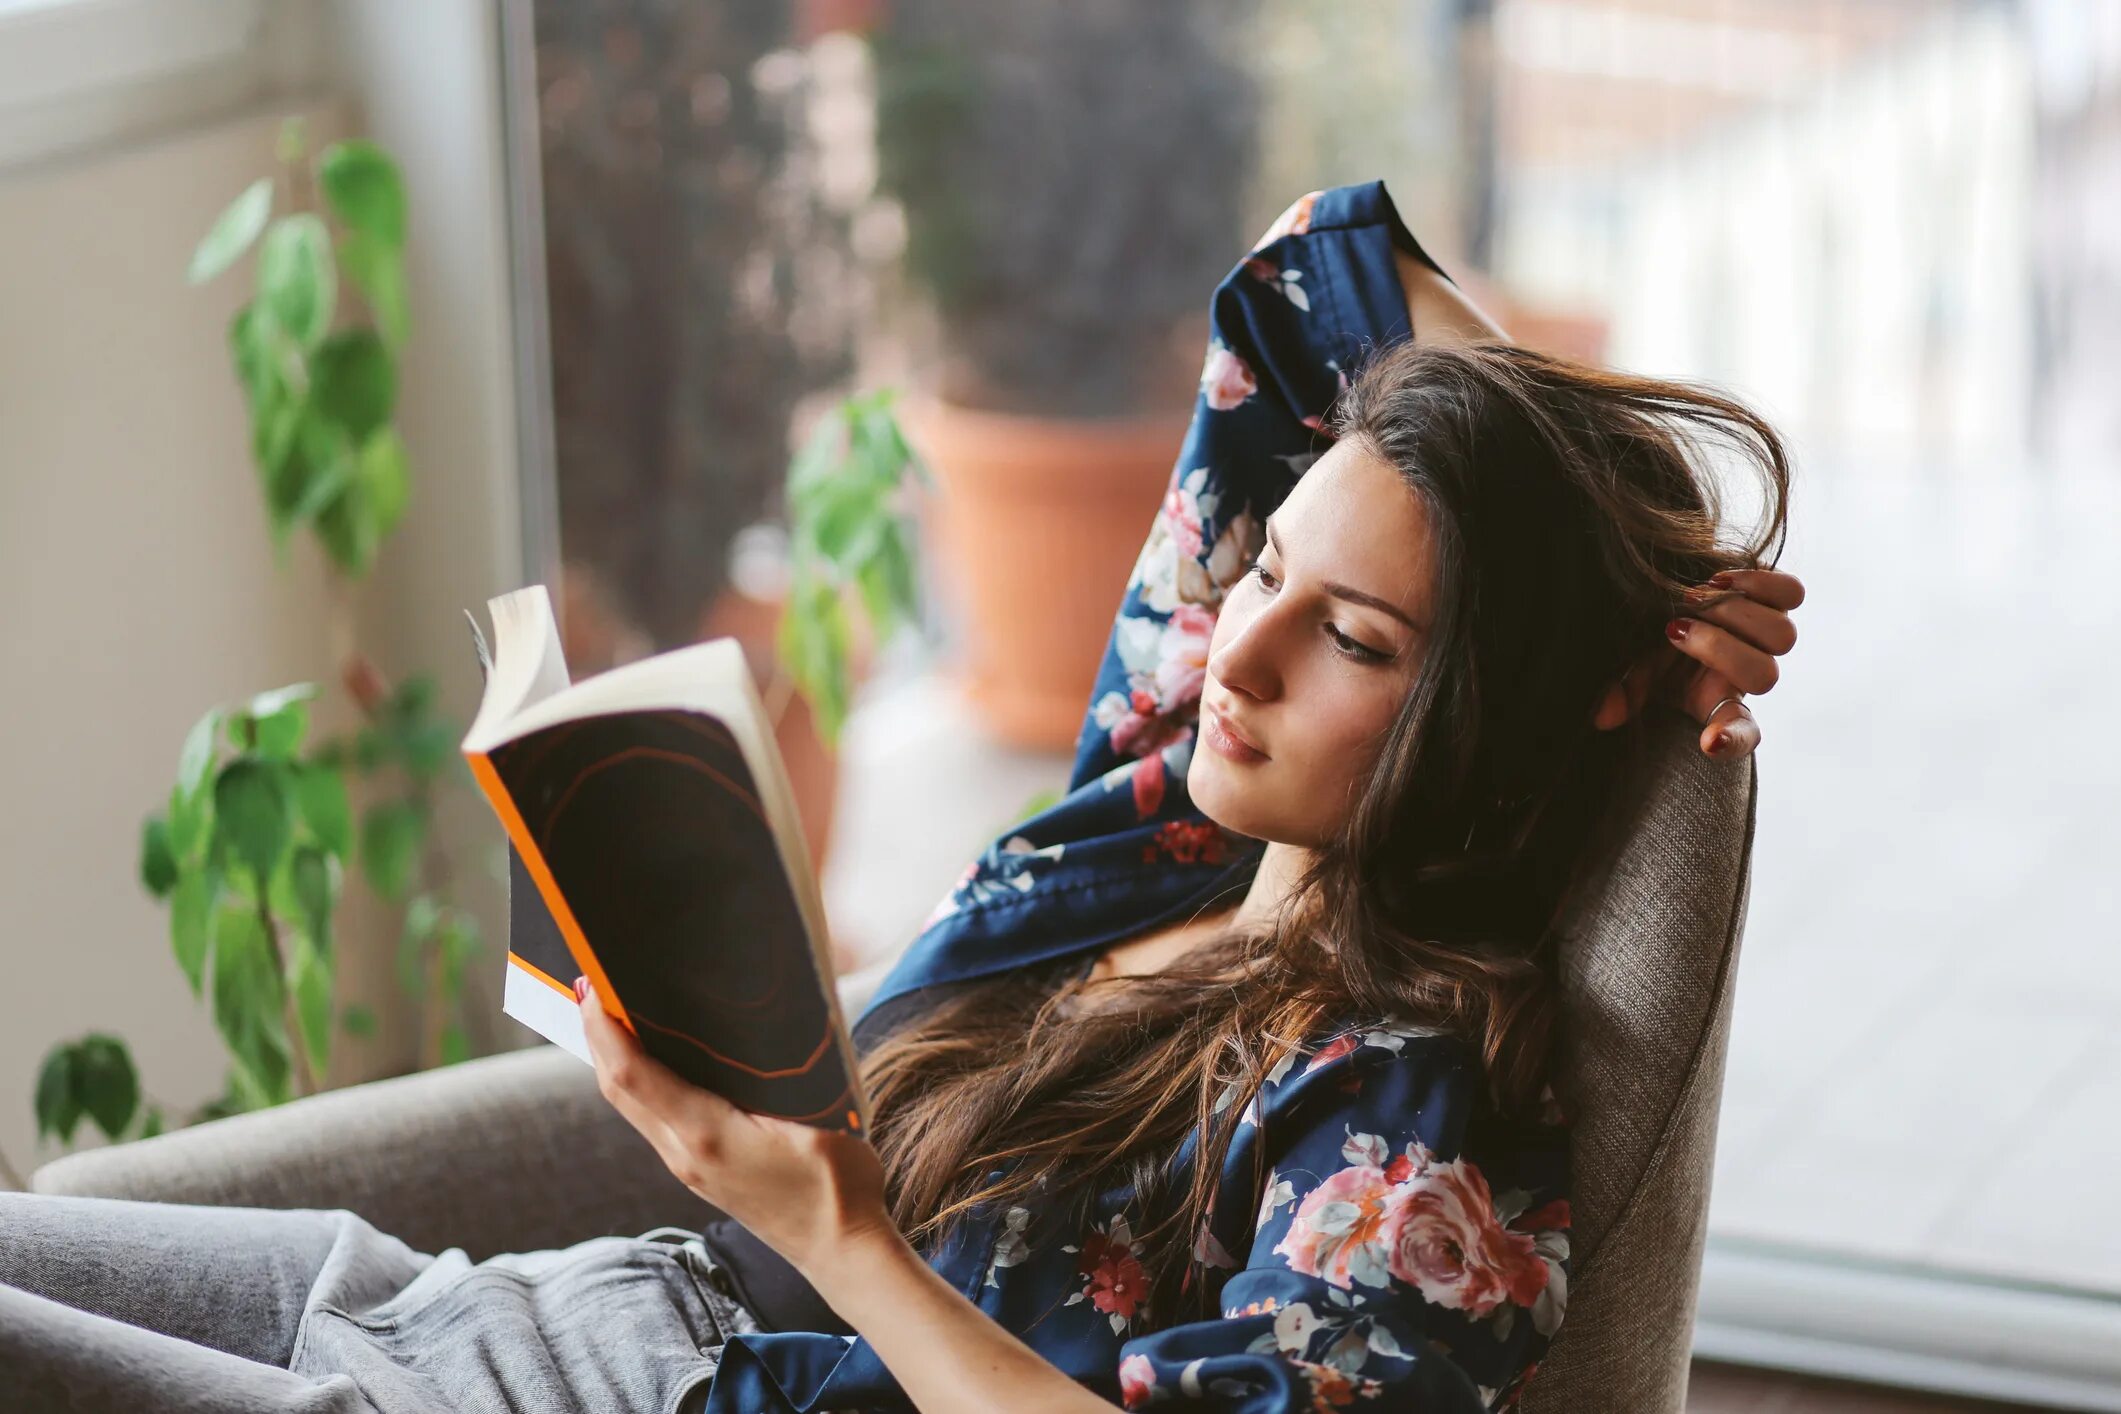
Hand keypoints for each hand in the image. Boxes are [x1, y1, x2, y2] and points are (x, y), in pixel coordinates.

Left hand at [576, 978, 897, 1280]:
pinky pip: (650, 1119)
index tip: (594, 985)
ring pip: (629, 1105)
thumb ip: (775, 1076)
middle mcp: (683, 1154)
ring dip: (612, 1058)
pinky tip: (650, 1059)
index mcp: (707, 1135)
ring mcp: (686, 1167)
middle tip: (591, 985)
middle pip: (617, 1089)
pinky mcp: (696, 1172)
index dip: (606, 1027)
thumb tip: (746, 1025)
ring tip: (612, 1012)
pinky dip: (636, 1081)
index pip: (633, 1074)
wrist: (839, 1250)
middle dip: (598, 1034)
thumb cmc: (837, 1183)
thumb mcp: (815, 1117)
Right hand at [1593, 567, 1805, 757]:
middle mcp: (1750, 669)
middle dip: (1718, 649)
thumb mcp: (1635, 667)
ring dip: (1735, 614)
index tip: (1709, 743)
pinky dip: (1761, 584)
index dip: (1730, 740)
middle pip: (1765, 676)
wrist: (1675, 588)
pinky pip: (1792, 593)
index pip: (1739, 733)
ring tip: (1695, 597)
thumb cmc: (1655, 637)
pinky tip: (1722, 580)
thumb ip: (1622, 692)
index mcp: (1716, 698)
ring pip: (1782, 635)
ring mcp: (1768, 634)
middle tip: (1675, 628)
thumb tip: (1600, 718)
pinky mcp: (1779, 597)